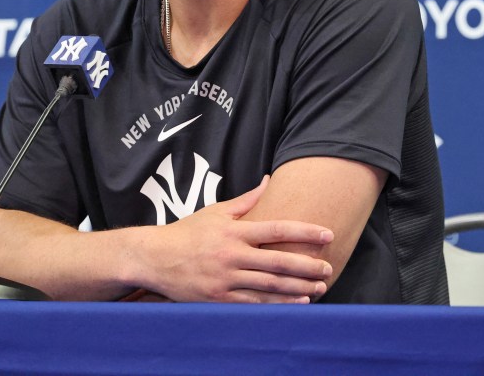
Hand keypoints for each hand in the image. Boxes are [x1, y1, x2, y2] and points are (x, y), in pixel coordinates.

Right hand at [143, 177, 333, 302]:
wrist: (154, 258)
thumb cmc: (187, 232)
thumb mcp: (216, 212)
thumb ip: (247, 200)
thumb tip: (269, 180)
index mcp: (234, 231)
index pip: (276, 229)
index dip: (304, 232)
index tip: (327, 234)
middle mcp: (232, 254)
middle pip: (277, 261)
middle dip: (307, 265)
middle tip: (329, 267)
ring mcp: (225, 278)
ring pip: (269, 285)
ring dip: (298, 287)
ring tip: (320, 287)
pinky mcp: (219, 298)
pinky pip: (254, 304)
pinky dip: (277, 304)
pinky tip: (297, 303)